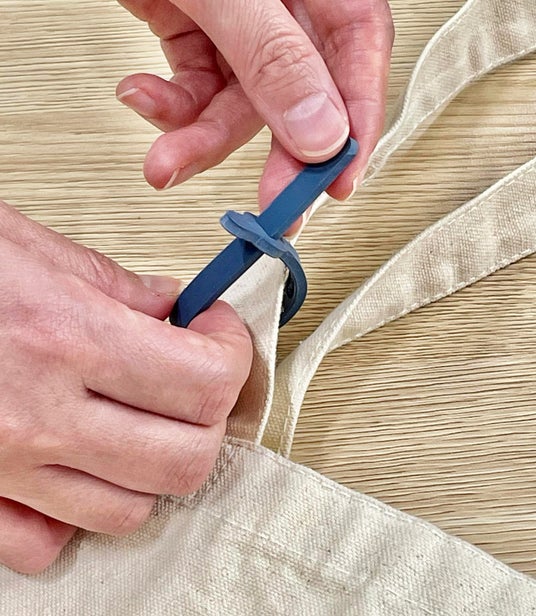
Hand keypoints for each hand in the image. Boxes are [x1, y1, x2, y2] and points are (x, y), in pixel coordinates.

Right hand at [0, 202, 251, 573]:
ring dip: (155, 464)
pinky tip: (79, 463)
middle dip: (208, 416)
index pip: (204, 380)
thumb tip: (177, 307)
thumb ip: (119, 285)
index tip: (218, 334)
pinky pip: (51, 541)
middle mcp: (36, 414)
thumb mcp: (35, 249)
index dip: (232, 355)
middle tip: (194, 377)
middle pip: (186, 459)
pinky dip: (82, 509)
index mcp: (65, 336)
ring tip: (141, 418)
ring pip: (131, 509)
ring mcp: (5, 468)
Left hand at [116, 0, 393, 207]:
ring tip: (165, 163)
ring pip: (238, 108)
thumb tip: (321, 132)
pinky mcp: (199, 35)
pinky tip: (141, 94)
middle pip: (301, 98)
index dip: (357, 127)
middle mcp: (287, 10)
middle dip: (277, 157)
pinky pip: (196, 90)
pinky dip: (169, 106)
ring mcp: (241, 27)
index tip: (339, 184)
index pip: (359, 58)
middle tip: (270, 207)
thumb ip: (275, 57)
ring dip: (197, 140)